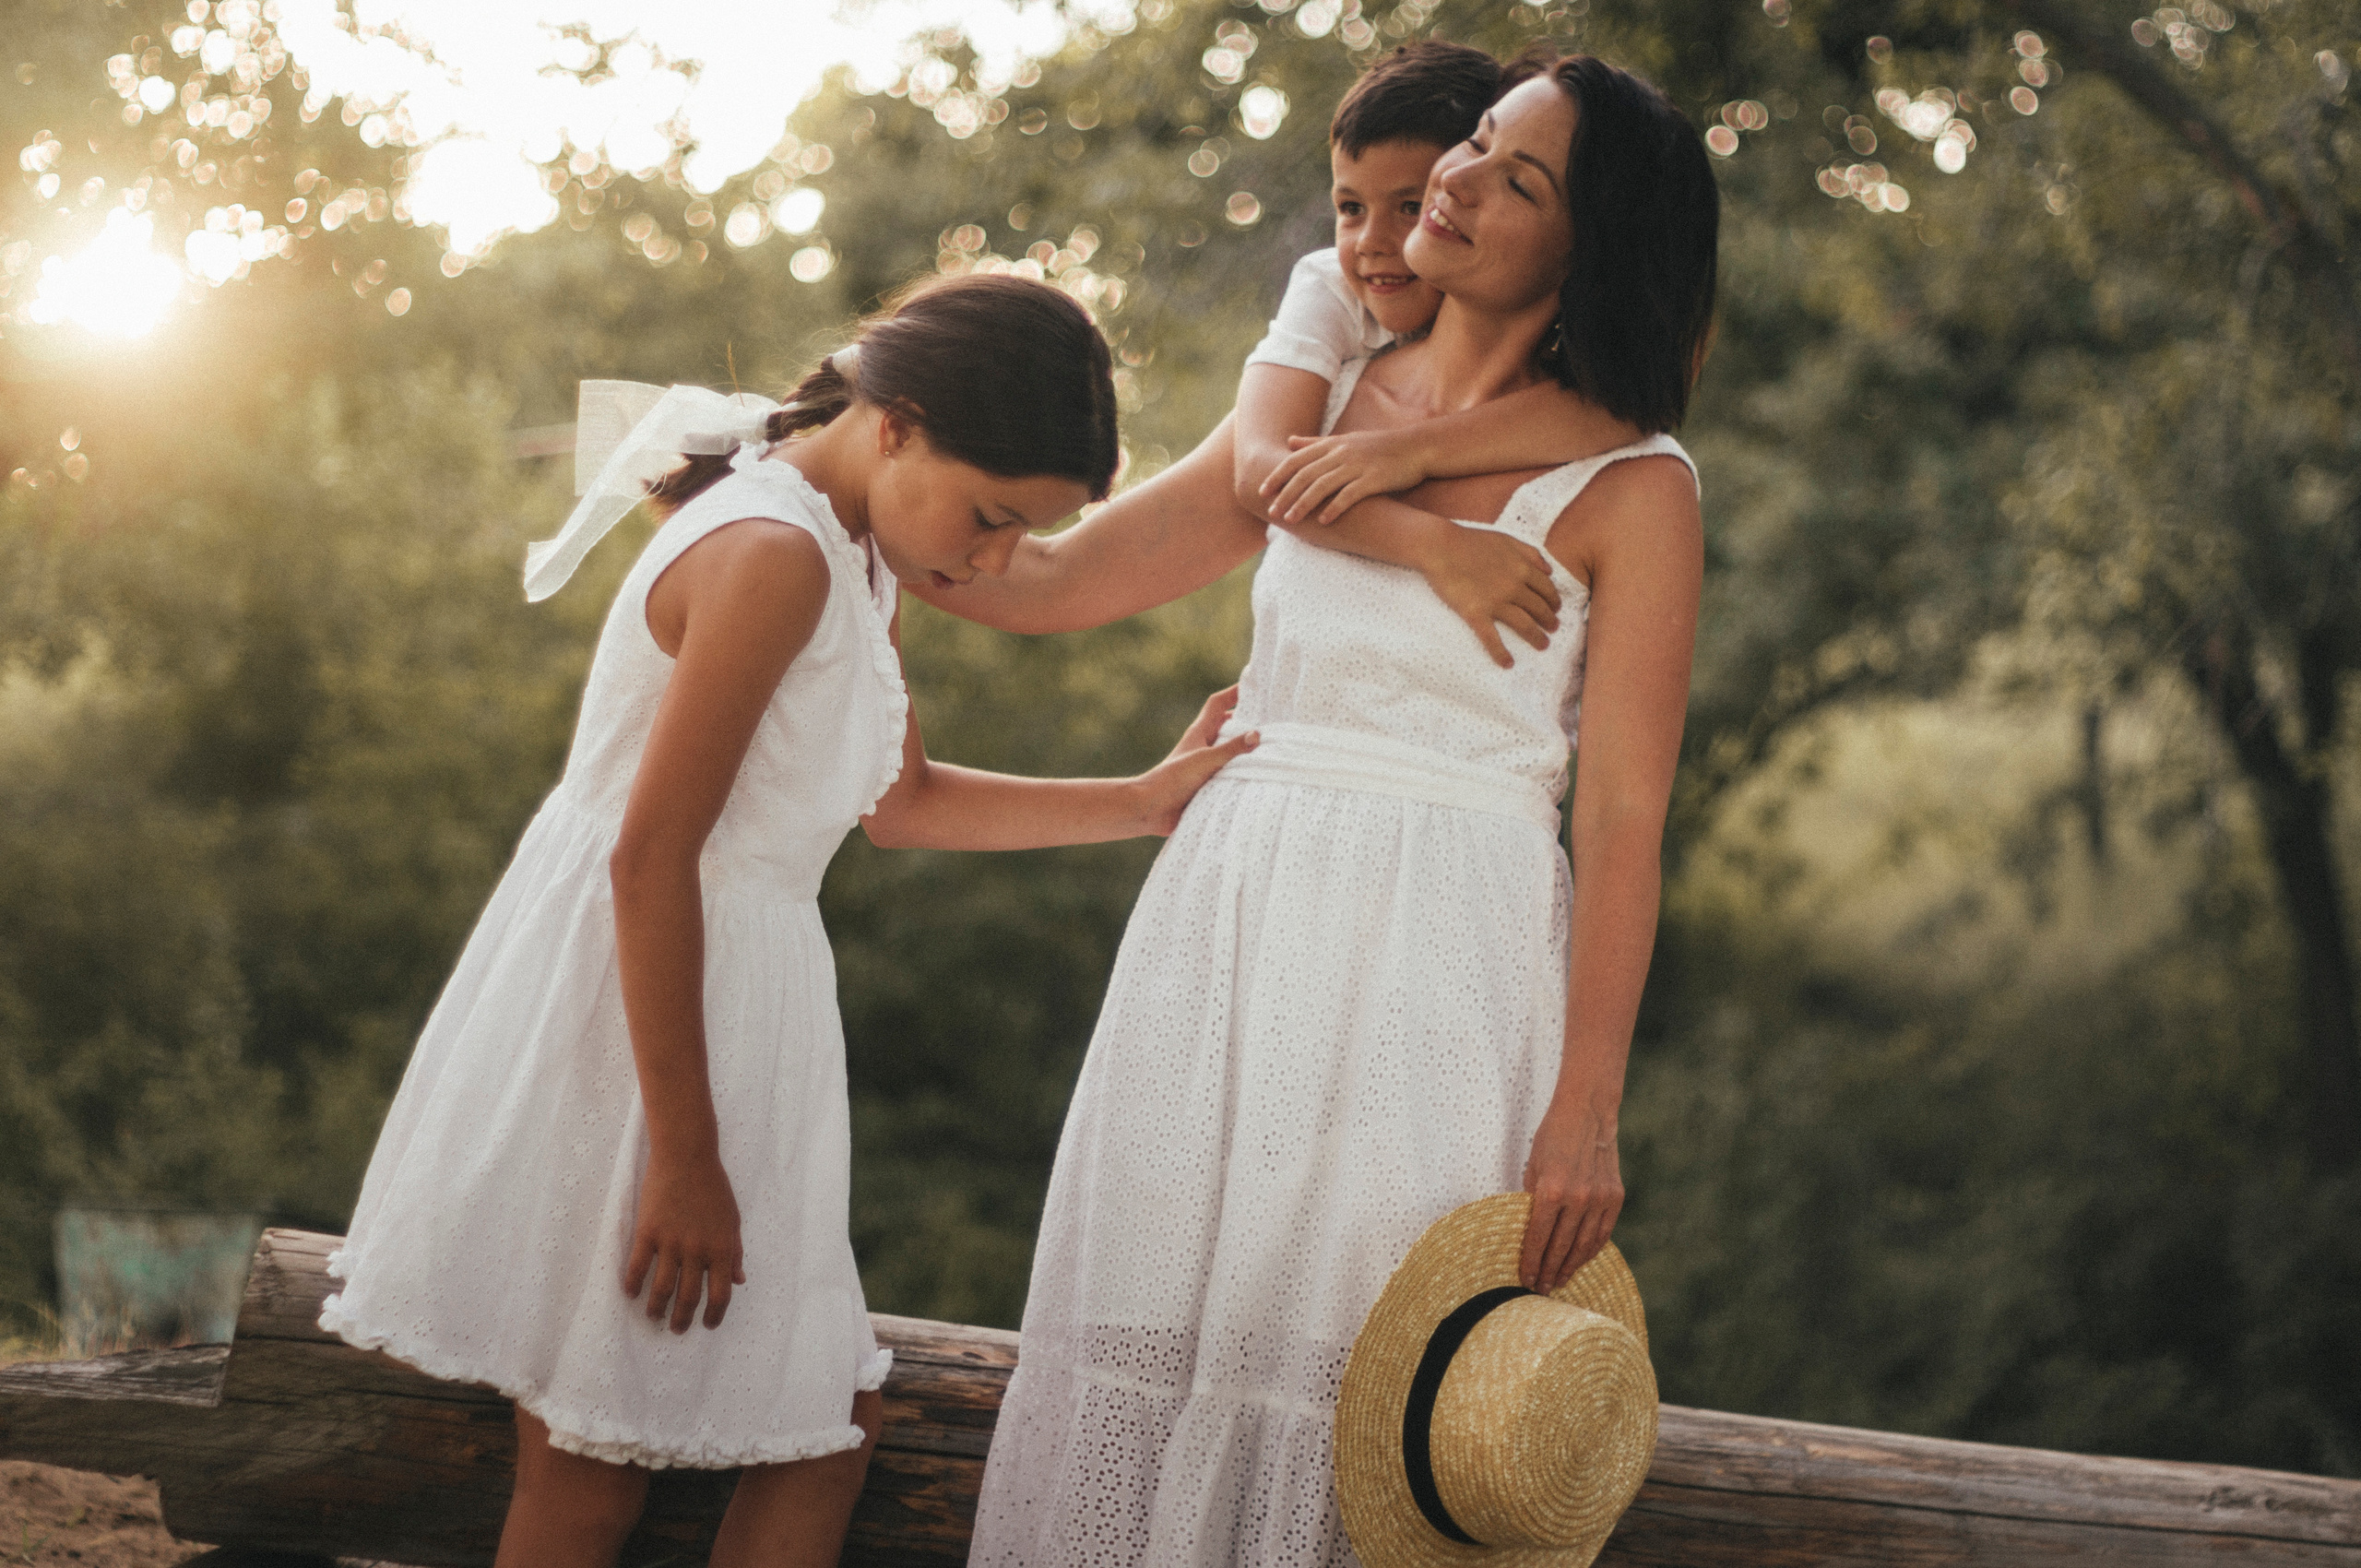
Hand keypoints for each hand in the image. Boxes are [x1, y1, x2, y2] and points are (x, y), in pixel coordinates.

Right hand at [624, 1149, 745, 1332]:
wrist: (687, 1157)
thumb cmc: (713, 1187)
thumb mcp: (733, 1220)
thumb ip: (735, 1252)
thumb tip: (739, 1281)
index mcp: (723, 1248)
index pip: (720, 1294)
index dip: (715, 1315)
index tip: (707, 1325)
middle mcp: (698, 1250)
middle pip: (690, 1297)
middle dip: (683, 1319)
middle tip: (677, 1329)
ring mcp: (671, 1242)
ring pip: (662, 1289)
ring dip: (657, 1309)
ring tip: (654, 1317)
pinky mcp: (648, 1232)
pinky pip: (637, 1267)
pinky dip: (633, 1284)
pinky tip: (630, 1294)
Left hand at [1133, 684, 1258, 834]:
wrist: (1151, 808)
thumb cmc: (1173, 779)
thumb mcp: (1205, 760)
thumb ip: (1231, 748)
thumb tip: (1256, 734)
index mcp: (1199, 732)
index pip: (1217, 704)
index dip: (1233, 693)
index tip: (1253, 686)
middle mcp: (1203, 746)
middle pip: (1227, 726)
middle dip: (1247, 722)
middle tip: (1271, 721)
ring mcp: (1205, 764)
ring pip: (1229, 751)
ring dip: (1246, 749)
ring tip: (1272, 748)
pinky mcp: (1206, 783)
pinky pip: (1228, 773)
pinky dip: (1242, 772)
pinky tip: (1259, 777)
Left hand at [1260, 430, 1429, 525]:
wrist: (1416, 448)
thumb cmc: (1379, 446)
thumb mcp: (1345, 439)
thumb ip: (1315, 443)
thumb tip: (1288, 441)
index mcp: (1333, 444)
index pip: (1297, 459)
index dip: (1278, 475)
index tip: (1263, 490)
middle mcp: (1342, 453)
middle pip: (1306, 474)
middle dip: (1286, 494)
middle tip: (1272, 511)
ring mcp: (1358, 466)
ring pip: (1322, 486)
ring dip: (1303, 503)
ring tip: (1290, 520)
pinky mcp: (1374, 479)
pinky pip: (1349, 495)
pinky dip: (1334, 507)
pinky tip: (1323, 520)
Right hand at [1418, 527, 1562, 669]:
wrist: (1441, 547)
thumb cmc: (1471, 541)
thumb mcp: (1506, 539)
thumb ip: (1530, 553)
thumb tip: (1549, 570)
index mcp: (1522, 568)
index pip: (1546, 588)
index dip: (1554, 600)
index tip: (1556, 609)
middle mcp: (1514, 587)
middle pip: (1539, 608)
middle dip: (1549, 620)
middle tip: (1553, 629)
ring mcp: (1496, 602)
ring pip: (1524, 624)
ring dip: (1536, 637)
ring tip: (1543, 645)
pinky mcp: (1476, 613)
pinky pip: (1492, 638)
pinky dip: (1501, 653)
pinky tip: (1507, 664)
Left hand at [1519, 1101, 1623, 1292]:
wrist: (1587, 1113)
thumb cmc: (1553, 1137)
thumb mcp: (1533, 1167)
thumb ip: (1532, 1200)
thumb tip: (1529, 1232)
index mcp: (1551, 1190)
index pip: (1539, 1238)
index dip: (1532, 1262)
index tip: (1526, 1279)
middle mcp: (1577, 1198)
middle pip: (1561, 1247)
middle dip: (1549, 1271)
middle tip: (1541, 1290)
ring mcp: (1599, 1199)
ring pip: (1584, 1245)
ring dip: (1570, 1267)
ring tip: (1560, 1281)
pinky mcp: (1615, 1197)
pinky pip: (1602, 1233)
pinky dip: (1591, 1250)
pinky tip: (1580, 1261)